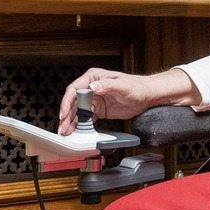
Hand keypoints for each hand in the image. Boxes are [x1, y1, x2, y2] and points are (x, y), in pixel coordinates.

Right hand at [56, 67, 193, 132]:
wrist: (147, 96)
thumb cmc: (136, 87)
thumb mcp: (122, 85)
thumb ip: (106, 85)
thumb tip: (92, 86)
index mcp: (93, 77)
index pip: (75, 89)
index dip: (67, 102)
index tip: (64, 113)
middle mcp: (91, 87)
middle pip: (73, 102)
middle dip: (66, 115)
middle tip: (62, 127)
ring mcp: (94, 99)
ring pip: (78, 111)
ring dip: (71, 121)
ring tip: (66, 132)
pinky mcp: (98, 109)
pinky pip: (85, 117)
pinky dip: (79, 124)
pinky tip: (75, 131)